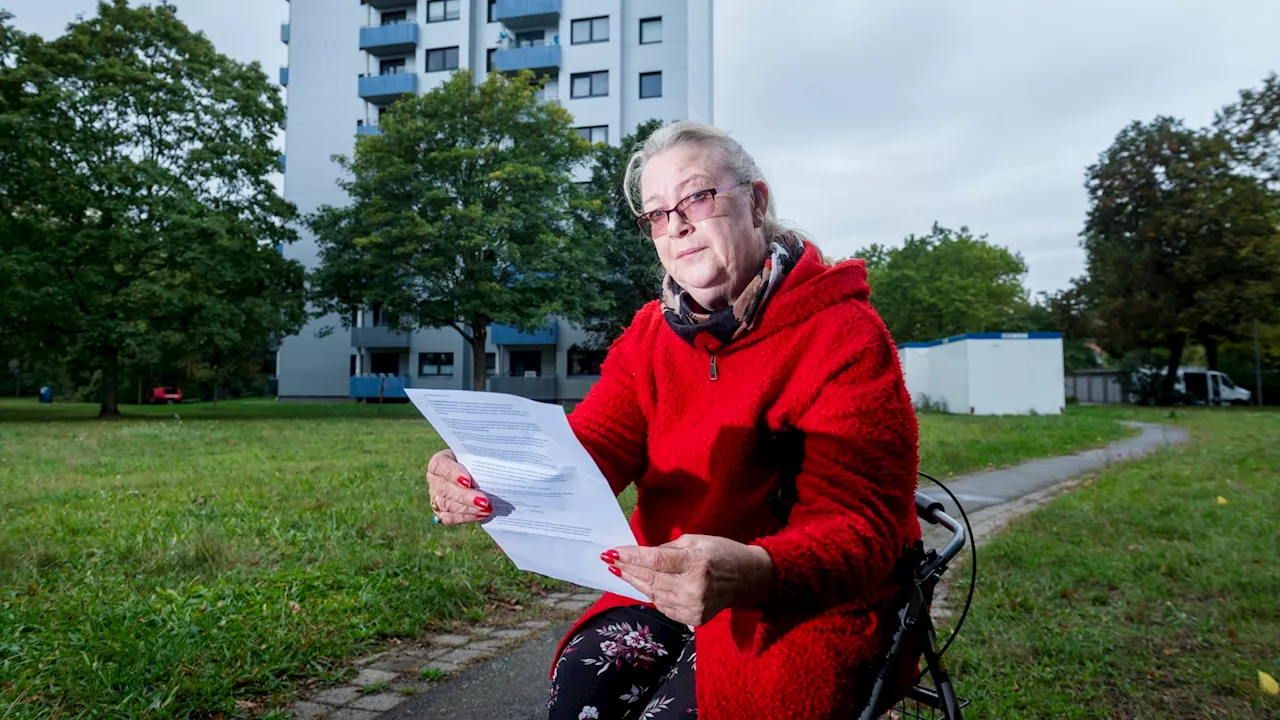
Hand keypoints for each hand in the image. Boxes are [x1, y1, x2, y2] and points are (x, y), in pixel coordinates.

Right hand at [426, 449, 490, 524]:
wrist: (475, 472)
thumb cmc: (477, 459)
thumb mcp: (477, 455)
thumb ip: (481, 460)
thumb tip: (499, 467)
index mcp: (439, 461)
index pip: (441, 466)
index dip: (453, 474)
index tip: (468, 481)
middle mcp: (434, 479)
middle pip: (444, 489)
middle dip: (465, 496)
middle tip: (484, 501)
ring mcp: (435, 496)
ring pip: (446, 505)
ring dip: (468, 509)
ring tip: (486, 509)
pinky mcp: (440, 511)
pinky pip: (448, 518)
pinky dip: (465, 517)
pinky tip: (480, 515)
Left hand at [603, 534, 773, 625]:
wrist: (748, 578)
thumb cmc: (721, 553)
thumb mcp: (696, 540)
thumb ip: (667, 550)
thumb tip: (641, 556)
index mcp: (696, 563)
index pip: (655, 561)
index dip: (631, 557)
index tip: (611, 552)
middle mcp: (694, 588)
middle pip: (651, 579)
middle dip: (627, 569)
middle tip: (609, 560)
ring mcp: (694, 607)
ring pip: (653, 594)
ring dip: (634, 582)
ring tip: (620, 571)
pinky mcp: (694, 619)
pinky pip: (663, 606)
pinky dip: (650, 595)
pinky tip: (641, 584)